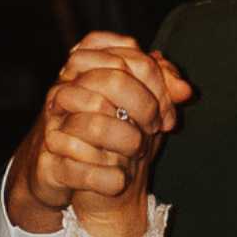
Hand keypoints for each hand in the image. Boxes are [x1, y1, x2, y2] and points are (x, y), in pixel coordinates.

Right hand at [5, 31, 188, 236]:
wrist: (59, 172)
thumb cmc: (104, 130)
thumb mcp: (134, 103)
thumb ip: (162, 87)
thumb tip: (185, 91)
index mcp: (84, 70)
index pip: (128, 57)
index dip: (156, 82)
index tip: (167, 110)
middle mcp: (64, 92)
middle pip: (111, 81)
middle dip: (145, 106)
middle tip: (155, 127)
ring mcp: (54, 127)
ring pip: (95, 124)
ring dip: (128, 140)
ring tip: (139, 149)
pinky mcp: (50, 164)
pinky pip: (80, 168)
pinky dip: (109, 177)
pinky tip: (121, 178)